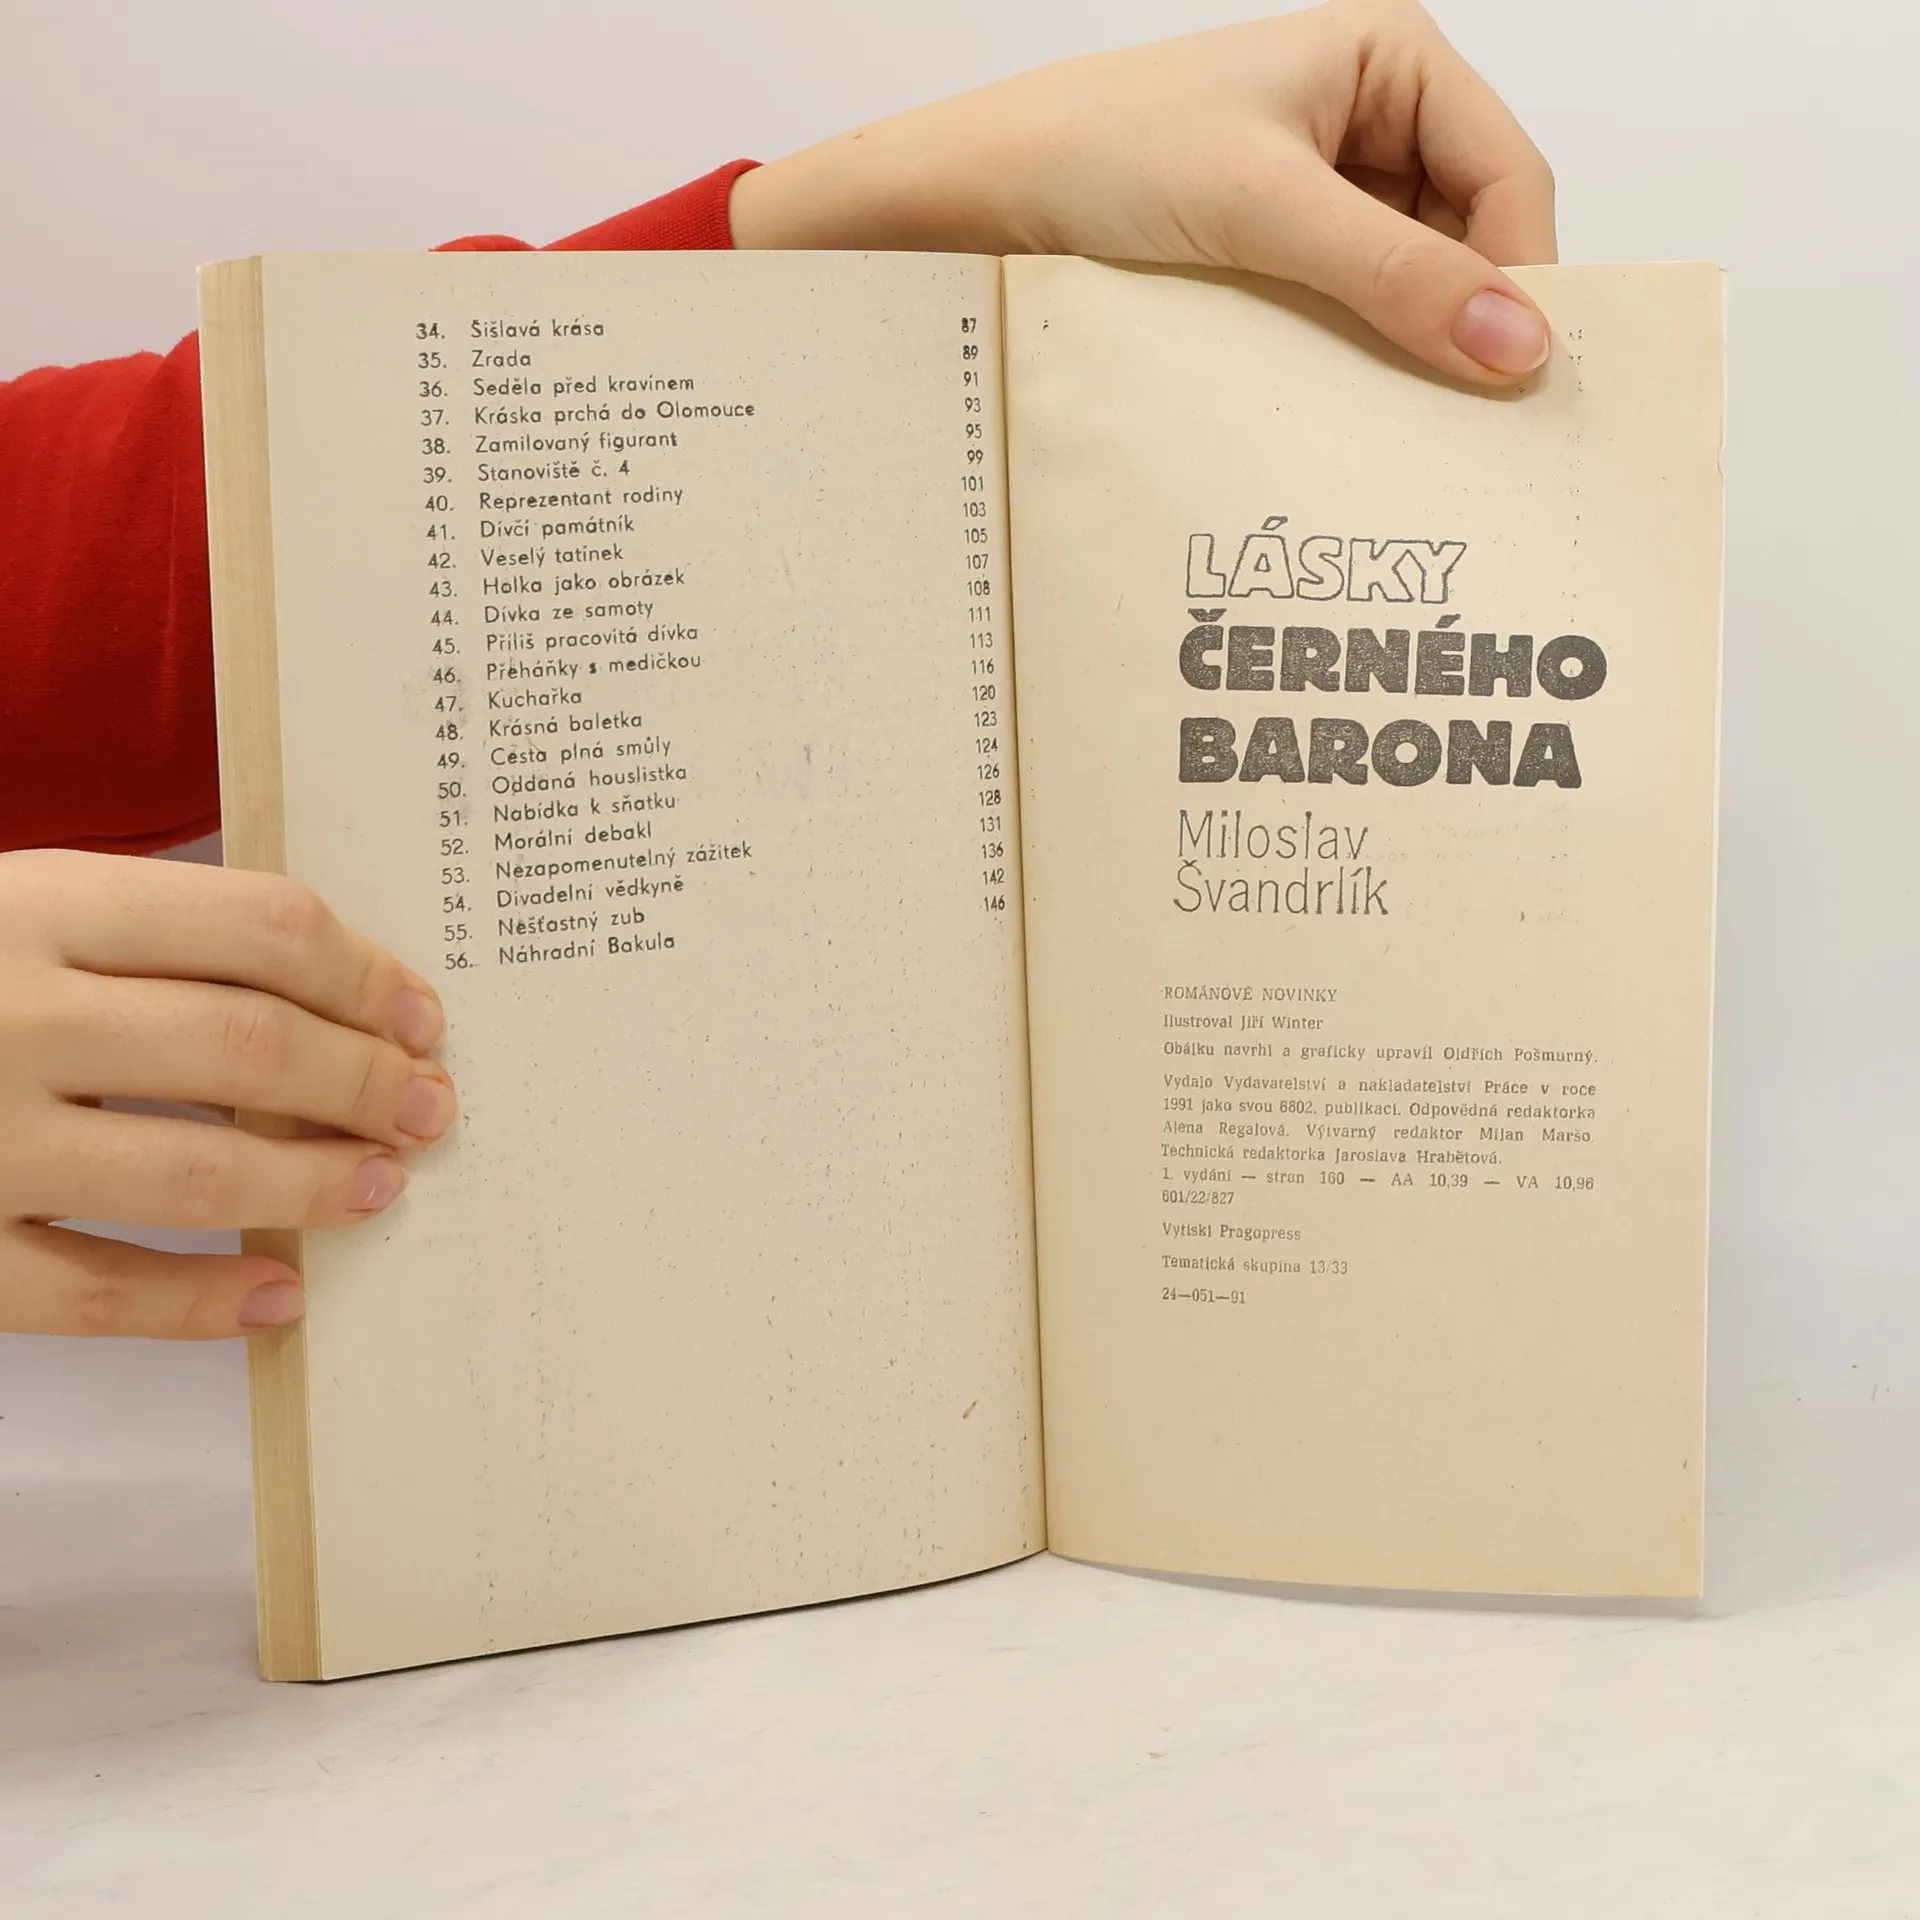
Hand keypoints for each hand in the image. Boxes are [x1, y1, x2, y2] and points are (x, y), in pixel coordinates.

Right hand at [0, 851, 455, 1339]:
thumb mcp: (28, 907)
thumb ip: (160, 934)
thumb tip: (351, 996)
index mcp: (44, 905)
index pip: (263, 928)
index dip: (368, 978)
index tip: (422, 1019)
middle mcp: (13, 1016)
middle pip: (249, 1048)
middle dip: (365, 1084)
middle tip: (430, 1109)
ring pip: (194, 1177)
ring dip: (313, 1188)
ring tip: (380, 1186)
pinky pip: (98, 1295)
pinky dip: (204, 1303)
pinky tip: (280, 1296)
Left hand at [730, 0, 1554, 385]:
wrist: (981, 200)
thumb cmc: (1100, 155)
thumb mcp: (1265, 209)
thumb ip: (1394, 275)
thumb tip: (1517, 341)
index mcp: (1390, 61)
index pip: (1506, 174)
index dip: (1525, 272)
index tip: (1522, 373)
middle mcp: (1368, 123)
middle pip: (1468, 236)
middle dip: (1469, 319)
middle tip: (1477, 423)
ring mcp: (1323, 196)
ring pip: (1411, 285)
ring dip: (1410, 351)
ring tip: (1411, 426)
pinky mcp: (1278, 258)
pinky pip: (1350, 314)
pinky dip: (1358, 361)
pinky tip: (1350, 408)